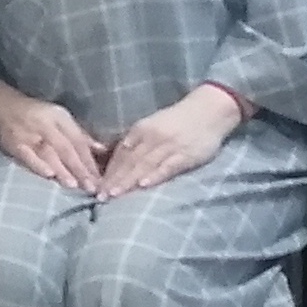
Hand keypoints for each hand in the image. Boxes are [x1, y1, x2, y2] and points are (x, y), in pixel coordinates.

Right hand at [0, 83, 102, 193]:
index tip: (100, 178)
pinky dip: (38, 166)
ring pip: (48, 154)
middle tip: (91, 187)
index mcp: (58, 117)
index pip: (77, 140)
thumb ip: (80, 135)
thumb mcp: (59, 118)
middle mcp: (45, 124)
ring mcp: (28, 134)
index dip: (89, 160)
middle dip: (79, 169)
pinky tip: (48, 176)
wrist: (0, 106)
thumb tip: (103, 150)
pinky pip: (27, 156)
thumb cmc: (35, 114)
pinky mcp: (13, 144)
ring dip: (62, 170)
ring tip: (74, 185)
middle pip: (65, 148)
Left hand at [100, 87, 243, 196]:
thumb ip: (135, 141)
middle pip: (129, 162)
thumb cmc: (178, 121)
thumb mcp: (152, 125)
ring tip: (115, 194)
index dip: (108, 171)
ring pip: (144, 165)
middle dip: (113, 180)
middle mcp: (151, 137)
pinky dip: (155, 175)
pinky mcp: (185, 155)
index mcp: (141, 129)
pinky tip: (144, 185)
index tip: (96, 187)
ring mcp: (168, 146)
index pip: (120, 154)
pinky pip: (167, 166)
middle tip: (100, 196)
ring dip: (128, 181)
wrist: (210, 110)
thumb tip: (113, 158)